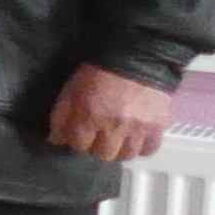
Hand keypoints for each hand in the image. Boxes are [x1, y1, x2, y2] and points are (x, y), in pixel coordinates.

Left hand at [48, 62, 174, 162]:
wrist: (137, 58)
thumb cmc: (98, 73)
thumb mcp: (71, 90)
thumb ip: (61, 116)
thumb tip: (56, 140)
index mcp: (89, 116)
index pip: (78, 145)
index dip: (77, 140)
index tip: (80, 134)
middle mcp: (114, 127)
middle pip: (103, 155)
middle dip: (98, 147)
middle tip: (99, 136)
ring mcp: (138, 128)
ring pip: (126, 155)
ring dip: (119, 150)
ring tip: (117, 138)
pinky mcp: (158, 126)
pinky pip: (149, 150)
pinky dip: (141, 147)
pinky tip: (135, 138)